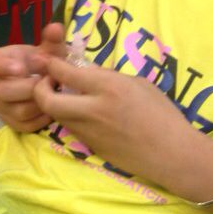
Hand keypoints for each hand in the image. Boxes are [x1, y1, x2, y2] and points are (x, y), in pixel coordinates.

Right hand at [0, 23, 66, 132]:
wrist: (51, 83)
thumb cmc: (46, 63)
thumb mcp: (51, 50)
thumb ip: (53, 39)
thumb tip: (56, 27)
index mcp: (1, 60)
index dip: (0, 65)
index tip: (21, 67)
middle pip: (2, 90)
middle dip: (29, 86)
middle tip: (48, 80)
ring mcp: (2, 105)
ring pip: (17, 110)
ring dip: (39, 103)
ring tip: (53, 93)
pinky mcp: (12, 123)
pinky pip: (25, 125)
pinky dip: (42, 118)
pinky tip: (52, 108)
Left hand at [33, 57, 197, 188]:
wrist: (172, 154)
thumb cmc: (162, 113)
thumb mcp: (137, 83)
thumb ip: (109, 77)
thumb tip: (88, 73)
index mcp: (108, 87)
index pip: (66, 72)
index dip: (51, 64)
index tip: (48, 60)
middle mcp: (93, 109)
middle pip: (48, 100)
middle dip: (40, 88)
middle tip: (48, 81)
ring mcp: (90, 132)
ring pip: (56, 116)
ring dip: (54, 103)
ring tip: (65, 95)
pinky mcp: (91, 148)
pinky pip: (71, 128)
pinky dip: (69, 117)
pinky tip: (83, 112)